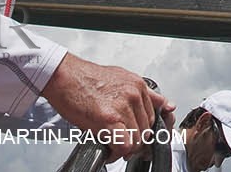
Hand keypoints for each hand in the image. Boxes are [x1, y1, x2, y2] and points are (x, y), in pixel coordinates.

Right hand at [41, 53, 171, 157]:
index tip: (133, 136)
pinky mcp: (109, 119)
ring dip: (124, 148)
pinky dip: (116, 153)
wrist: (63, 76)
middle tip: (120, 144)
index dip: (141, 131)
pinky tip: (108, 150)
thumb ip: (146, 93)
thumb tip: (166, 104)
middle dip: (134, 141)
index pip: (152, 117)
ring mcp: (122, 106)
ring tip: (111, 146)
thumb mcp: (121, 78)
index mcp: (138, 85)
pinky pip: (124, 145)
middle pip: (145, 130)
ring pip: (136, 140)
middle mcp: (133, 95)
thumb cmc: (86, 79)